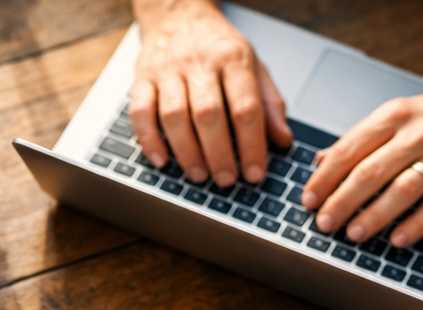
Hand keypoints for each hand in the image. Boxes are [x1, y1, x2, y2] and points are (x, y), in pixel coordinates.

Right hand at [131, 0, 290, 185]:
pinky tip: (161, 160)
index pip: (245, 107)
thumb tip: (283, 140)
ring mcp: (167, 70)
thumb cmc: (217, 47)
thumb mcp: (253, 65)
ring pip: (174, 116)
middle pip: (208, 114)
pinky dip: (149, 140)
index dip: (251, 145)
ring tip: (198, 175)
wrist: (177, 12)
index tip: (254, 173)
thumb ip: (269, 103)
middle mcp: (199, 62)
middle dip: (218, 153)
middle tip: (225, 180)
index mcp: (233, 58)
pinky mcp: (142, 78)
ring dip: (186, 152)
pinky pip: (140, 113)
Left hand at [300, 83, 422, 245]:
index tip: (308, 200)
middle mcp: (418, 134)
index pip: (350, 149)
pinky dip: (416, 225)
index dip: (325, 178)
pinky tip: (396, 240)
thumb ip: (359, 140)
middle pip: (371, 172)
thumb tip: (320, 162)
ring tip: (352, 234)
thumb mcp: (398, 117)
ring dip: (374, 215)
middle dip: (342, 201)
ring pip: (402, 189)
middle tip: (323, 223)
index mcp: (395, 116)